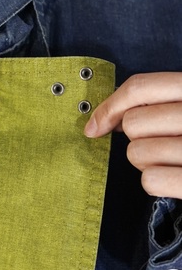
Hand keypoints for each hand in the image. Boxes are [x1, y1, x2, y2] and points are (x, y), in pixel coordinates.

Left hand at [84, 72, 181, 198]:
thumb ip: (160, 103)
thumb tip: (104, 120)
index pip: (140, 87)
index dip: (109, 107)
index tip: (96, 127)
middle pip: (134, 123)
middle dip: (138, 138)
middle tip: (162, 143)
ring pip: (137, 153)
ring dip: (147, 162)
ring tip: (173, 160)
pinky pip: (150, 179)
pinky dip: (156, 182)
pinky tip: (174, 178)